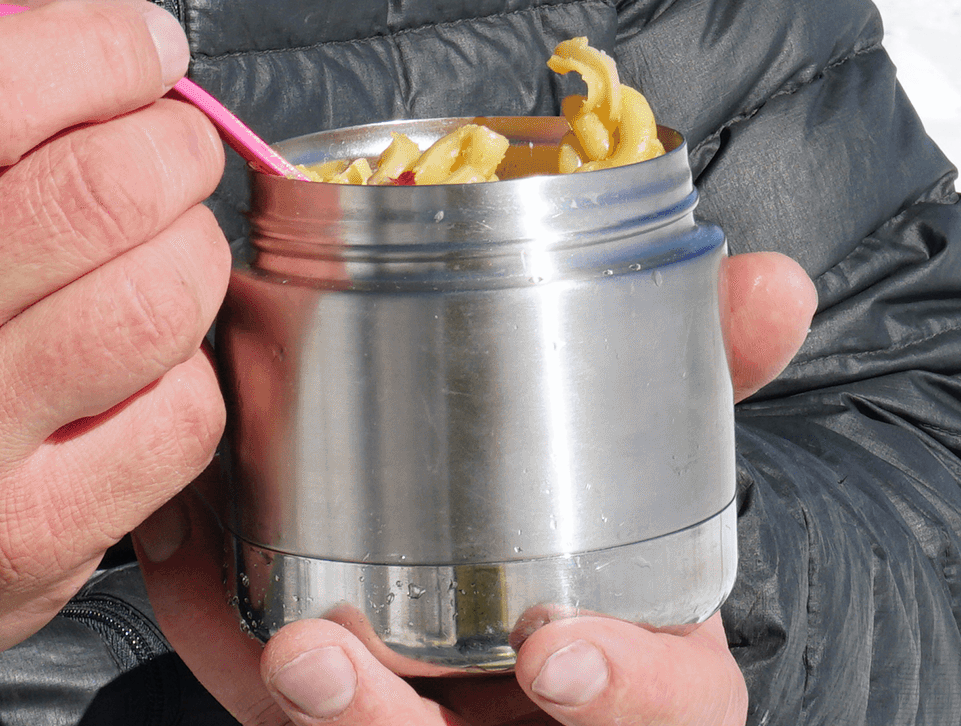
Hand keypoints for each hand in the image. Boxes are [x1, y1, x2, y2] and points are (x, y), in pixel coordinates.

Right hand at [0, 0, 229, 704]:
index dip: (97, 47)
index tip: (147, 44)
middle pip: (97, 190)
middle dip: (176, 141)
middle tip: (169, 144)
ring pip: (161, 297)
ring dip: (194, 248)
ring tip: (157, 246)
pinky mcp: (22, 544)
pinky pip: (182, 415)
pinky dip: (190, 369)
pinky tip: (140, 361)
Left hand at [136, 251, 817, 725]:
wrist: (490, 620)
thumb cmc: (587, 545)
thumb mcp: (657, 465)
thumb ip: (712, 374)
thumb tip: (782, 280)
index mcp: (632, 676)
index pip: (671, 718)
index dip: (621, 694)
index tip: (552, 656)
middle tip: (316, 661)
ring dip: (302, 708)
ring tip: (261, 639)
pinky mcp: (332, 724)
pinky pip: (260, 698)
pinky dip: (214, 629)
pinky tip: (179, 552)